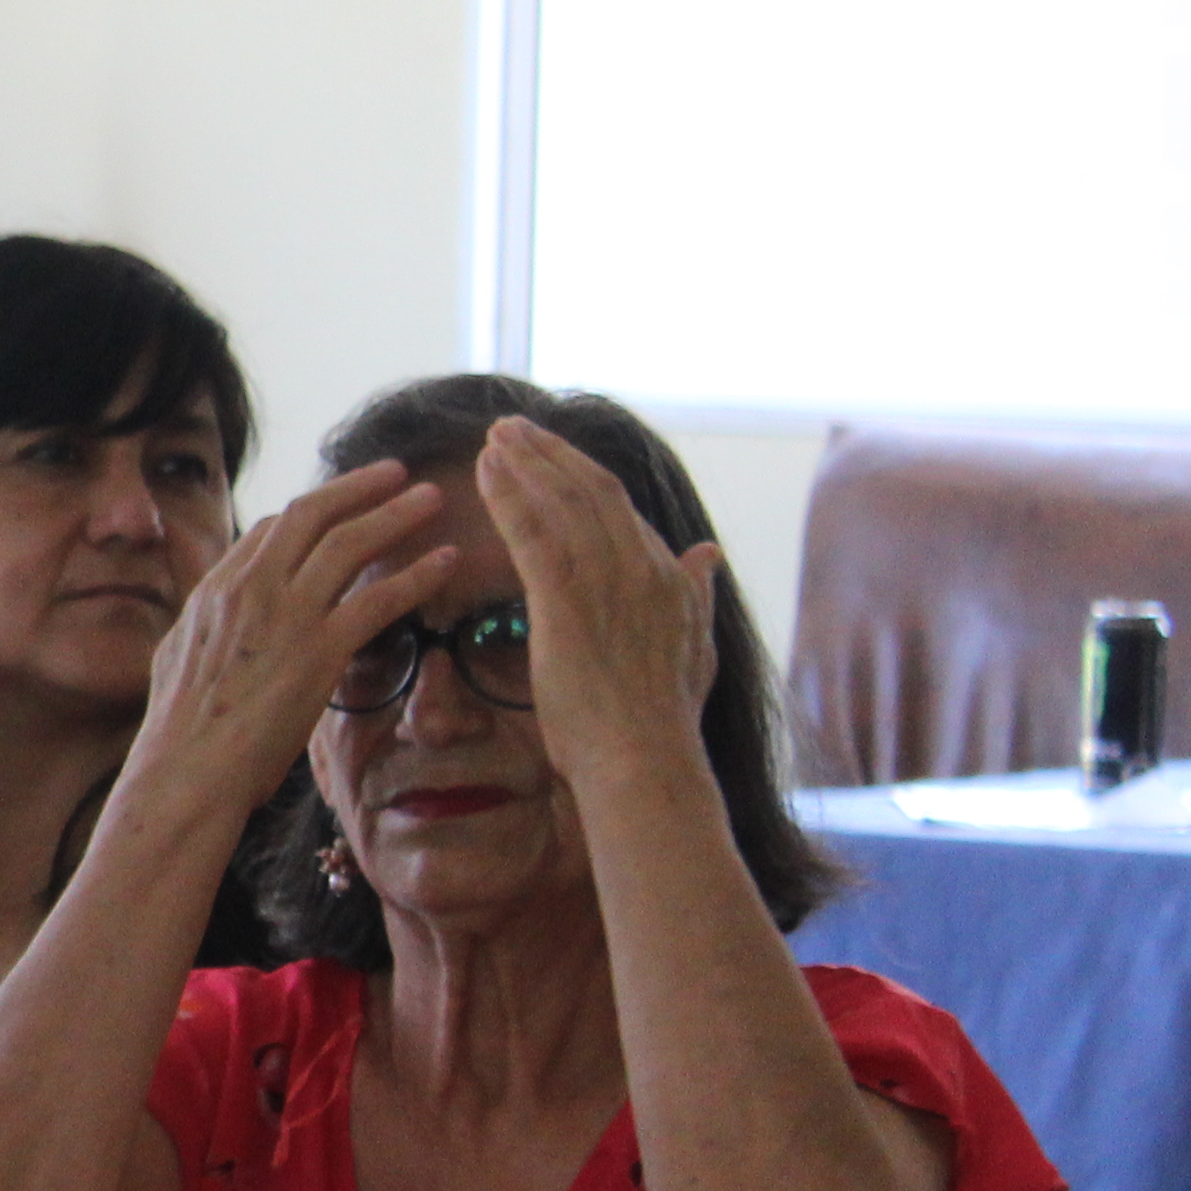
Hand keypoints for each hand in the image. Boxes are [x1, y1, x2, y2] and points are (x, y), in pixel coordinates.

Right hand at [129, 460, 452, 819]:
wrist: (186, 771)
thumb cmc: (178, 730)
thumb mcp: (173, 654)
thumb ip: (199, 620)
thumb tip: (203, 610)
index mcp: (217, 589)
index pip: (271, 528)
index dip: (313, 510)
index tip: (343, 505)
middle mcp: (252, 589)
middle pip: (312, 515)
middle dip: (358, 487)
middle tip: (396, 472)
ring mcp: (287, 616)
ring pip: (350, 543)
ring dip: (396, 514)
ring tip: (432, 498)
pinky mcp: (320, 651)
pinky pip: (379, 599)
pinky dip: (417, 574)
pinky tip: (445, 561)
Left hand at [476, 416, 716, 798]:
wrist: (645, 762)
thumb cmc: (660, 722)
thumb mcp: (694, 648)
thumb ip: (697, 595)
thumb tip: (707, 552)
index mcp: (668, 578)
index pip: (621, 511)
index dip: (582, 478)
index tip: (551, 458)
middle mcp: (643, 568)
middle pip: (593, 491)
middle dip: (551, 454)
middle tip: (512, 428)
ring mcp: (607, 582)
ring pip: (562, 501)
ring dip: (525, 462)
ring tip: (493, 437)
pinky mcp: (567, 602)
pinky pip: (534, 532)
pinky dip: (509, 495)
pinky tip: (484, 471)